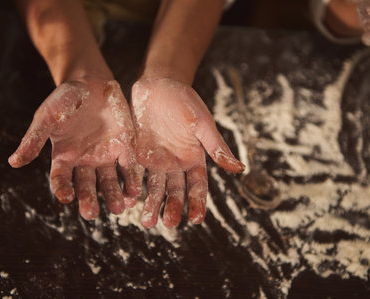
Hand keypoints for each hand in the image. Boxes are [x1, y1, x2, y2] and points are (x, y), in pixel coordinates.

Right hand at [9, 78, 143, 219]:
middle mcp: (85, 162)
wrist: (92, 83)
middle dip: (89, 200)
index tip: (66, 198)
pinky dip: (131, 180)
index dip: (62, 189)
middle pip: (86, 186)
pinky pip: (129, 167)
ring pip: (109, 182)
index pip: (61, 179)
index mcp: (64, 157)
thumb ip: (34, 139)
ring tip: (118, 208)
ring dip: (113, 195)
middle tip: (91, 214)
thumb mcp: (46, 117)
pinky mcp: (125, 148)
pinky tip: (134, 191)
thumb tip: (13, 162)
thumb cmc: (65, 100)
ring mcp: (106, 156)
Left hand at [131, 78, 244, 227]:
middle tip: (168, 224)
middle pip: (175, 192)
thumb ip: (216, 147)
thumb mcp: (202, 124)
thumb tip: (240, 169)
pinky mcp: (137, 154)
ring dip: (152, 204)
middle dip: (172, 208)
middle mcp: (175, 164)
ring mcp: (155, 160)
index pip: (197, 186)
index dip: (198, 203)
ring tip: (147, 221)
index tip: (196, 219)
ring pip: (155, 187)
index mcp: (193, 158)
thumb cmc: (185, 101)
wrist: (159, 84)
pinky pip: (135, 174)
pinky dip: (133, 188)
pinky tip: (129, 200)